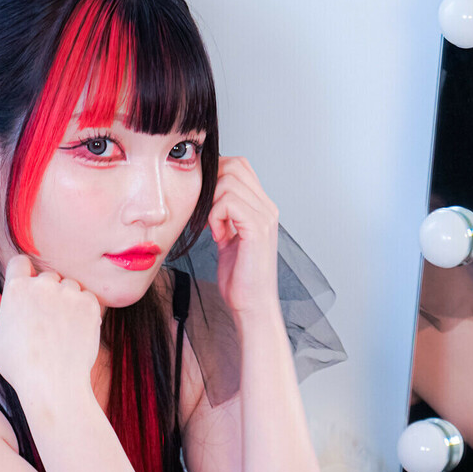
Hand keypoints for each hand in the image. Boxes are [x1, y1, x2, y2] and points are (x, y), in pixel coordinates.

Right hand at [0, 254, 102, 405]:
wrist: (54, 384)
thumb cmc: (20, 367)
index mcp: (16, 289)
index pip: (20, 262)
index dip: (23, 274)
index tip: (28, 290)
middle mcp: (43, 285)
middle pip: (47, 276)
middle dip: (47, 292)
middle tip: (45, 322)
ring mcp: (68, 293)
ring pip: (69, 286)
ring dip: (66, 300)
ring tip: (60, 330)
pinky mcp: (89, 304)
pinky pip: (86, 298)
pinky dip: (83, 310)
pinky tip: (74, 332)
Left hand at [208, 156, 279, 318]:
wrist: (252, 305)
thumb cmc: (240, 278)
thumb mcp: (229, 238)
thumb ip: (224, 215)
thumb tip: (208, 197)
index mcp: (262, 207)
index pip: (240, 166)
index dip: (217, 174)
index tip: (205, 201)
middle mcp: (267, 207)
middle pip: (235, 166)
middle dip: (211, 185)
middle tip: (206, 213)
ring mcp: (265, 216)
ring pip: (229, 181)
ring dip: (212, 203)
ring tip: (214, 228)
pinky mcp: (257, 228)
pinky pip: (228, 202)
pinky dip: (215, 215)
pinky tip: (217, 235)